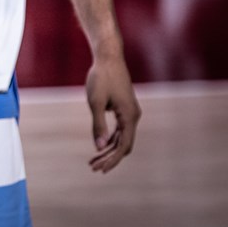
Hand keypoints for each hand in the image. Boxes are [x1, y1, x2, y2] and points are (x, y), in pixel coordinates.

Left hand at [85, 54, 140, 172]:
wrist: (108, 58)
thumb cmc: (101, 78)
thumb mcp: (95, 102)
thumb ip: (97, 125)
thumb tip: (99, 147)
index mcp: (129, 117)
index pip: (123, 146)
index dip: (112, 159)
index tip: (99, 168)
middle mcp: (134, 116)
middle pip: (124, 145)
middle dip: (110, 157)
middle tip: (93, 167)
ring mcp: (130, 112)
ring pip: (122, 138)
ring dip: (109, 149)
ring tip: (94, 160)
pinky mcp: (125, 108)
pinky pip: (121, 129)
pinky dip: (111, 138)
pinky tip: (100, 145)